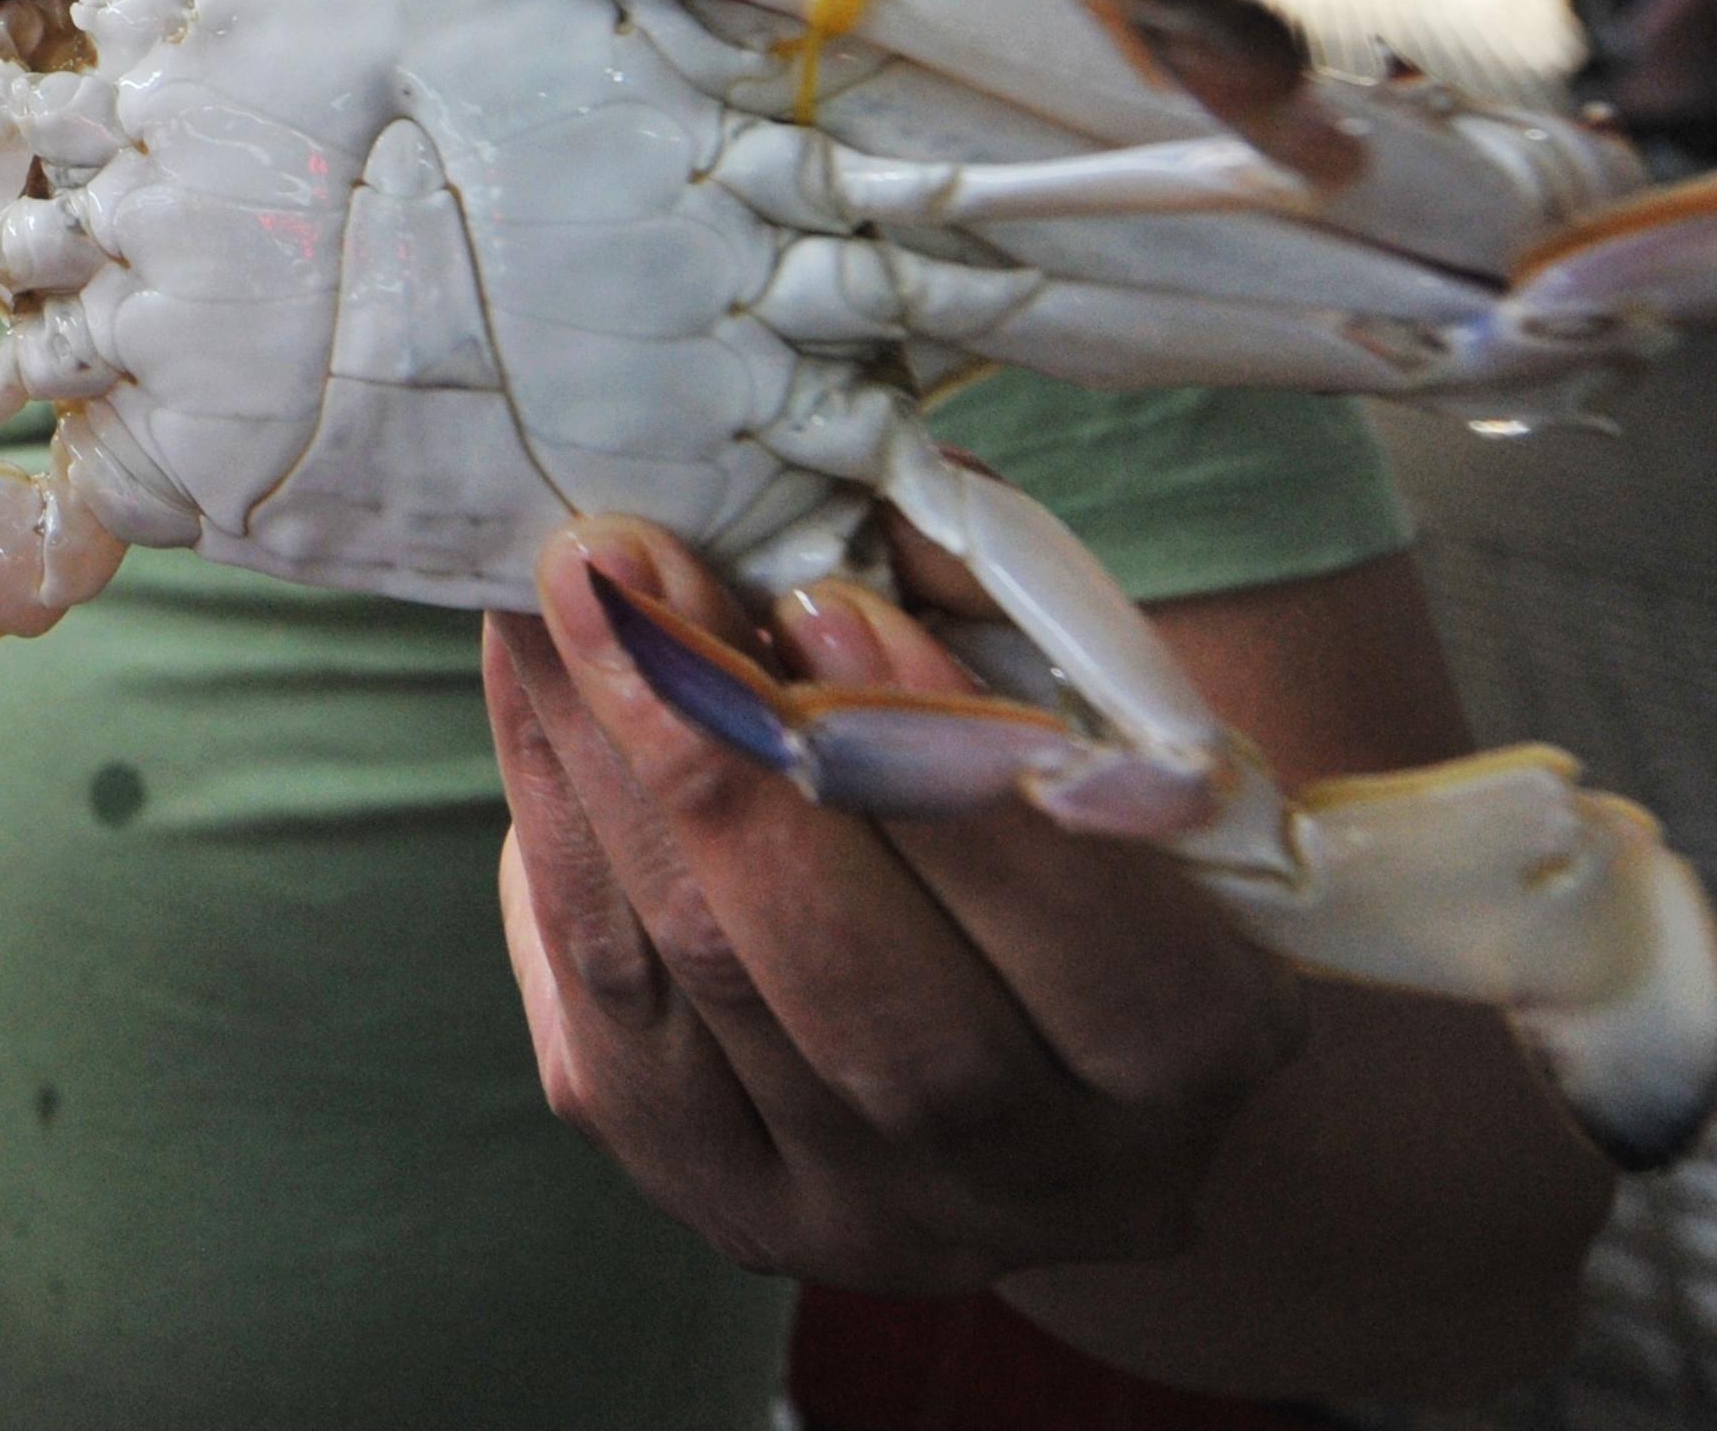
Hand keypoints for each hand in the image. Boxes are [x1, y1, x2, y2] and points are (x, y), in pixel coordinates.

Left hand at [484, 516, 1305, 1292]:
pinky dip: (555, 821)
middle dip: (723, 752)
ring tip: (558, 591)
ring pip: (700, 985)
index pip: (1084, 934)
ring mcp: (860, 1211)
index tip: (818, 594)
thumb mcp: (1084, 740)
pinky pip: (601, 1005)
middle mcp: (1031, 1175)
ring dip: (605, 762)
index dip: (943, 768)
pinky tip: (531, 682)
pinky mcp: (708, 1190)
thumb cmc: (1054, 835)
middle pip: (861, 986)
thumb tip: (839, 505)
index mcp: (1185, 1057)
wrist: (1014, 1058)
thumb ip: (995, 631)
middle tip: (628, 565)